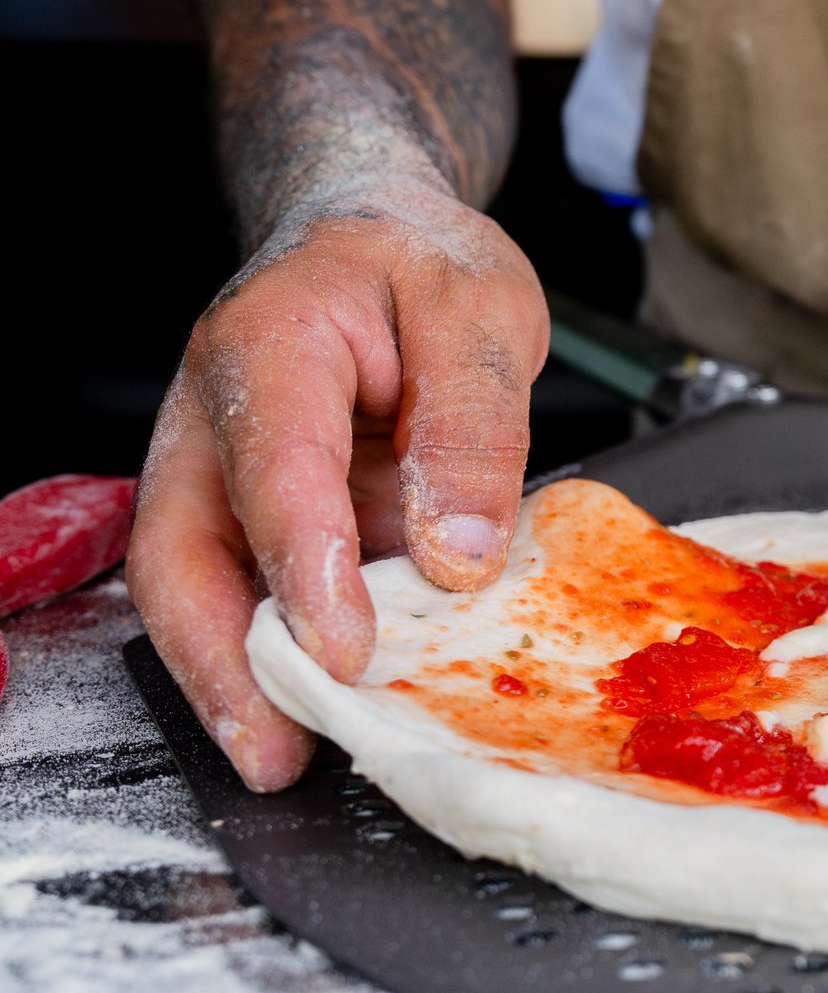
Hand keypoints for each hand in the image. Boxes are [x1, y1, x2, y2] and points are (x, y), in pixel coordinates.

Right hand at [129, 182, 546, 788]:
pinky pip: (247, 587)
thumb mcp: (481, 314)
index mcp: (272, 346)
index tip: (344, 651)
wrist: (378, 235)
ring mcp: (223, 469)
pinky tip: (325, 712)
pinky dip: (276, 653)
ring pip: (195, 583)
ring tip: (283, 757)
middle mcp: (217, 416)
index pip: (275, 471)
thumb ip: (473, 426)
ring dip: (230, 676)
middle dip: (218, 662)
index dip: (304, 569)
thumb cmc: (420, 265)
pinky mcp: (254, 511)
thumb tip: (461, 554)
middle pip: (182, 549)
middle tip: (274, 750)